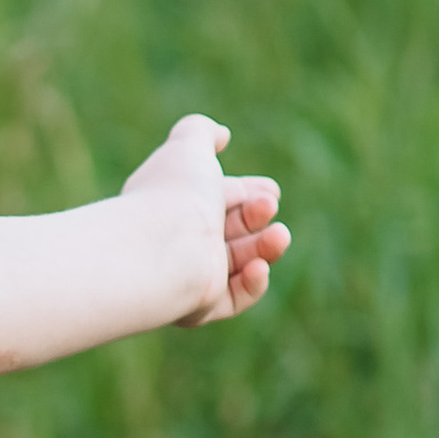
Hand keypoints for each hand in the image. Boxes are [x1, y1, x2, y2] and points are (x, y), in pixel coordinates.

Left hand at [120, 111, 287, 324]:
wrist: (161, 248)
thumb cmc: (175, 195)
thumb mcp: (188, 148)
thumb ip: (201, 132)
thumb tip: (220, 135)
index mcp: (179, 204)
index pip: (221, 198)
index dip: (250, 192)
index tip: (272, 191)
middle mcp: (182, 240)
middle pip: (234, 229)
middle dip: (257, 215)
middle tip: (268, 206)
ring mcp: (191, 274)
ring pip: (240, 263)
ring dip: (264, 248)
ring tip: (278, 236)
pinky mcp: (200, 305)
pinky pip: (234, 298)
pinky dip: (252, 283)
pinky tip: (258, 267)